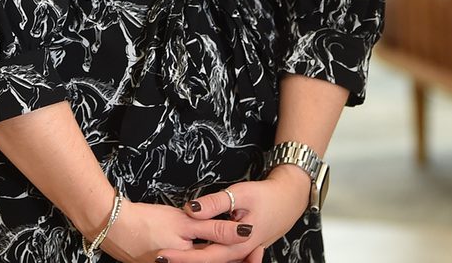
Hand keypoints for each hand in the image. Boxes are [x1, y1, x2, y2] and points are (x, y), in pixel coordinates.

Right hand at [97, 199, 256, 262]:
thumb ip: (215, 228)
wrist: (113, 226)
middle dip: (235, 259)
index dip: (246, 259)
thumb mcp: (184, 222)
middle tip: (252, 248)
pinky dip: (202, 255)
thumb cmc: (148, 223)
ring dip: (219, 255)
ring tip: (233, 244)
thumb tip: (244, 231)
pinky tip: (205, 244)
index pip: (226, 262)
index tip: (258, 248)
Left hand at [162, 167, 309, 262]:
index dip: (182, 257)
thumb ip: (214, 204)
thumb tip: (191, 210)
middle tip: (162, 257)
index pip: (203, 256)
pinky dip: (210, 256)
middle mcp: (239, 254)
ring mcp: (243, 253)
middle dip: (185, 260)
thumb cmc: (266, 196)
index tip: (163, 255)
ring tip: (175, 255)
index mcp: (237, 245)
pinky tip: (198, 252)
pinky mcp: (244, 249)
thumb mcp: (239, 195)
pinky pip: (225, 256)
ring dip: (197, 258)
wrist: (289, 199)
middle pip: (207, 262)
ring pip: (217, 261)